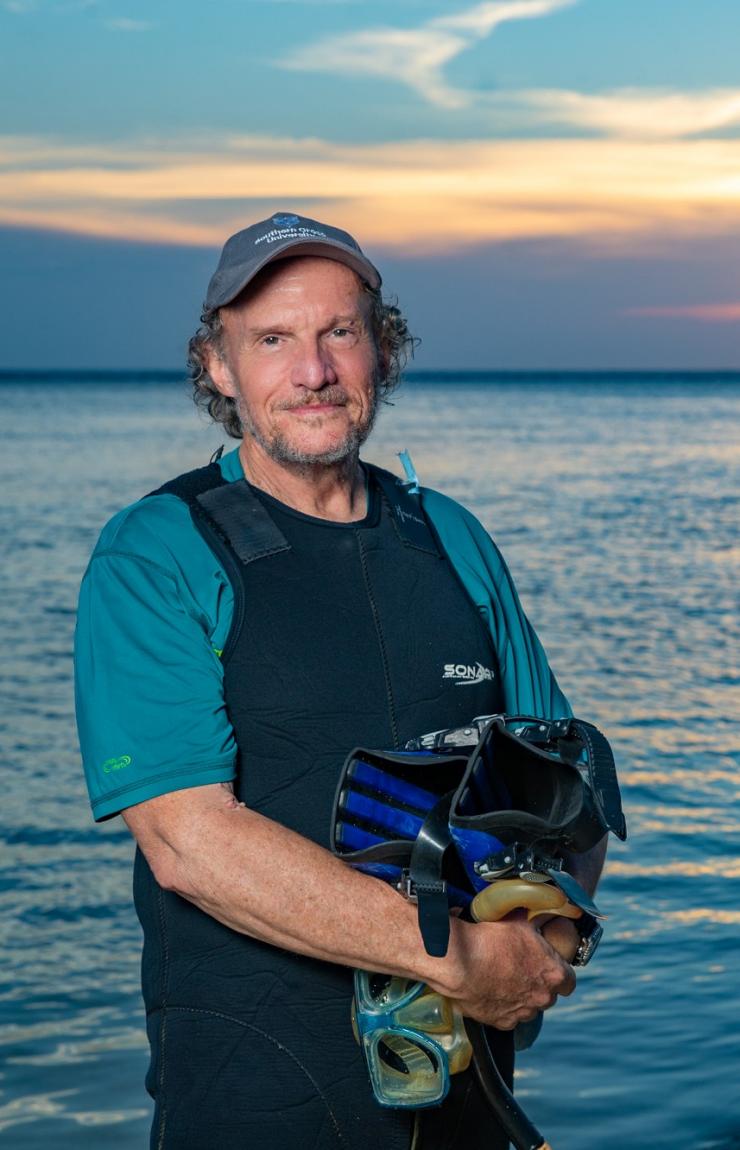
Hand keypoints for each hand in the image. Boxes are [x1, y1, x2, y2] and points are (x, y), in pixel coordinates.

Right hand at [441, 913, 575, 1030]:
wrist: (460, 961)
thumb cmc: (493, 938)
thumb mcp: (522, 918)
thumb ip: (541, 917)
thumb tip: (552, 907)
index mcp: (554, 974)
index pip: (568, 981)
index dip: (558, 973)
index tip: (547, 965)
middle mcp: (543, 998)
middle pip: (548, 995)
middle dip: (538, 984)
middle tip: (521, 968)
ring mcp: (523, 1013)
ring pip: (528, 1007)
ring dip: (521, 996)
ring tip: (503, 978)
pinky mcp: (502, 1022)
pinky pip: (508, 1015)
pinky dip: (502, 1006)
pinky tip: (491, 990)